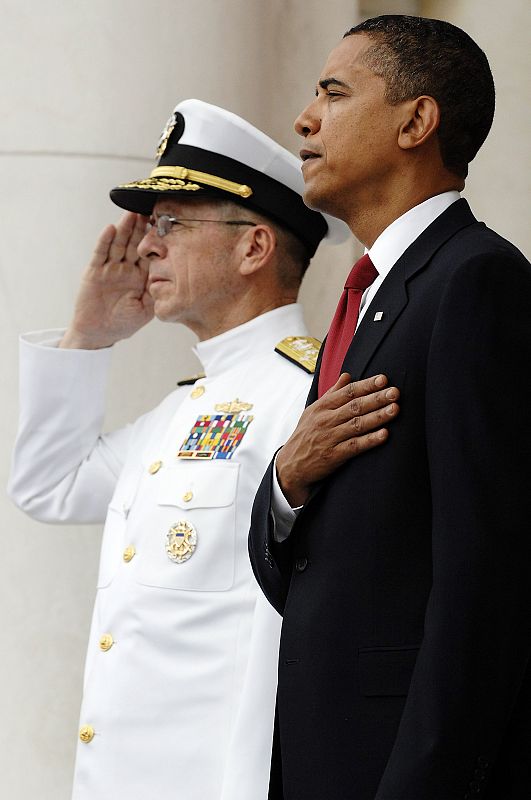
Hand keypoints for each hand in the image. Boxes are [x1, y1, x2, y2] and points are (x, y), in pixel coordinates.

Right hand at [60, 213, 153, 348]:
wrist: (98, 334)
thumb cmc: (123, 324)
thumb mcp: (146, 310)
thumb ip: (156, 293)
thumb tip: (171, 278)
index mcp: (141, 276)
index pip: (150, 254)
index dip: (156, 240)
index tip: (165, 225)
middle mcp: (126, 269)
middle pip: (134, 243)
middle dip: (141, 227)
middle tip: (149, 209)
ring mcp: (110, 268)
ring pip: (119, 244)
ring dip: (125, 228)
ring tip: (131, 213)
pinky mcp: (95, 271)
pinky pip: (101, 253)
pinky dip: (105, 241)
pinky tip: (111, 229)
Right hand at [276, 373, 398, 505]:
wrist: (291, 464)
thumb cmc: (305, 435)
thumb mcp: (313, 411)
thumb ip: (332, 393)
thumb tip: (347, 376)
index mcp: (322, 407)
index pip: (347, 392)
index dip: (366, 385)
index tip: (384, 380)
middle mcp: (326, 420)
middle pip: (355, 406)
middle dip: (377, 398)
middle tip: (395, 392)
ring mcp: (330, 437)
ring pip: (357, 424)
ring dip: (377, 416)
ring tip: (395, 409)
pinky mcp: (333, 455)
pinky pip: (354, 446)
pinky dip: (369, 440)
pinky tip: (384, 435)